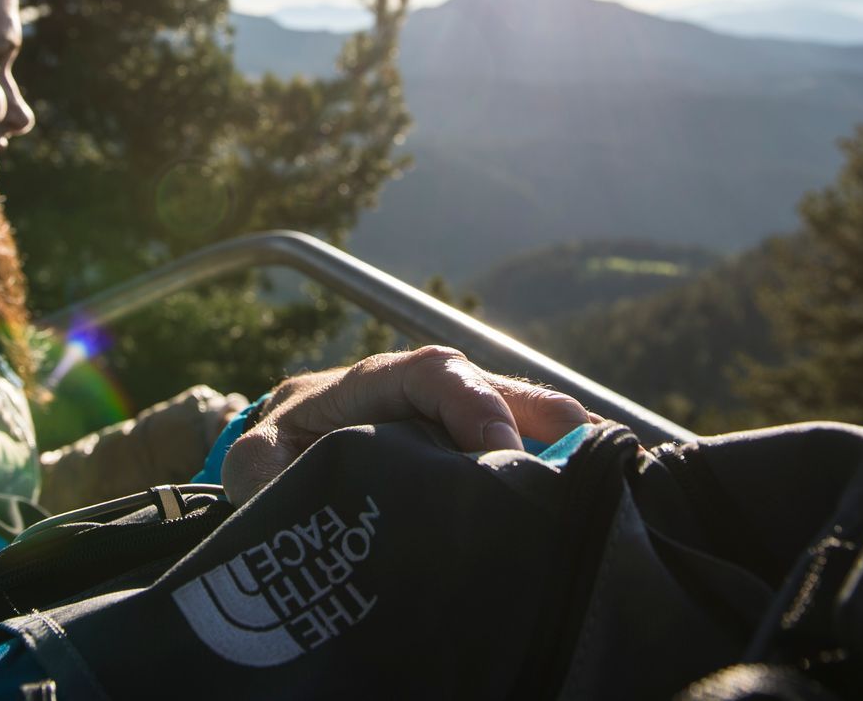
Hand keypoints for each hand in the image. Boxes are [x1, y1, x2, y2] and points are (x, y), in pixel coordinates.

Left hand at [221, 345, 592, 504]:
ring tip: (608, 473)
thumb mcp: (254, 464)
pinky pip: (527, 444)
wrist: (284, 456)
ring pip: (520, 412)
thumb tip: (287, 487)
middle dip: (542, 415)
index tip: (499, 444)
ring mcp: (455, 417)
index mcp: (371, 383)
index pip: (431, 372)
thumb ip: (261, 471)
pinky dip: (561, 460)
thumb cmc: (274, 455)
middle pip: (495, 385)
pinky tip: (600, 489)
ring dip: (563, 439)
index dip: (471, 400)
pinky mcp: (474, 448)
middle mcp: (425, 391)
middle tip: (582, 454)